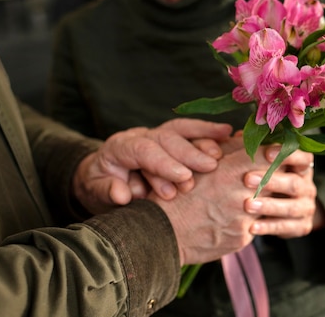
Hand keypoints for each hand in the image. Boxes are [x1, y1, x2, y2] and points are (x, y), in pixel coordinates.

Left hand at [73, 119, 231, 213]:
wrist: (103, 177)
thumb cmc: (102, 186)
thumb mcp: (95, 192)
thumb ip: (106, 191)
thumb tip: (121, 194)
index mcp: (120, 147)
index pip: (143, 149)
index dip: (164, 162)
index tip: (184, 177)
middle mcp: (141, 136)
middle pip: (167, 137)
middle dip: (189, 152)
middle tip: (209, 167)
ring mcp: (158, 135)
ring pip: (182, 130)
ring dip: (203, 141)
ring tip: (219, 157)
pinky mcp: (173, 139)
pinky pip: (192, 131)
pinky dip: (210, 133)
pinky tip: (228, 136)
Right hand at [151, 145, 273, 264]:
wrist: (159, 234)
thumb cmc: (174, 194)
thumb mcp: (195, 163)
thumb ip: (223, 149)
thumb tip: (243, 137)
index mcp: (230, 171)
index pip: (269, 156)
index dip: (277, 153)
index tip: (278, 152)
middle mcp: (241, 194)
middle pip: (275, 179)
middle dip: (275, 175)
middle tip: (277, 171)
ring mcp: (244, 219)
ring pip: (268, 203)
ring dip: (264, 197)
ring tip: (252, 194)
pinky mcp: (242, 238)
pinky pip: (255, 223)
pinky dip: (249, 218)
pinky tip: (235, 215)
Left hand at [244, 147, 324, 237]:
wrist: (282, 211)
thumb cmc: (267, 179)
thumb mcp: (263, 164)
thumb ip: (254, 150)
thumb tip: (237, 134)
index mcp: (302, 167)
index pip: (303, 157)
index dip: (286, 155)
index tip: (266, 154)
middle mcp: (308, 186)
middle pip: (295, 183)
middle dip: (271, 181)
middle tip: (247, 179)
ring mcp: (307, 207)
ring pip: (291, 207)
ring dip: (268, 206)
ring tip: (247, 205)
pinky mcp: (302, 226)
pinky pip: (286, 227)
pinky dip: (269, 227)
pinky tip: (252, 227)